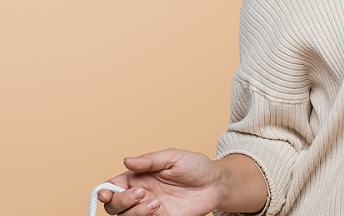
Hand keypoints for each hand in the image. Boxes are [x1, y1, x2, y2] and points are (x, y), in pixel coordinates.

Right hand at [99, 149, 220, 215]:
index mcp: (138, 177)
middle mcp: (140, 195)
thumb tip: (126, 161)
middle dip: (122, 201)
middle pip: (114, 206)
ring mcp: (149, 209)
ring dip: (136, 212)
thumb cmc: (195, 167)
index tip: (105, 193)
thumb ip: (149, 161)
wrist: (215, 184)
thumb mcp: (173, 157)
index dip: (103, 191)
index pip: (111, 187)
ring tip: (156, 202)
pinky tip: (159, 210)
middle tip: (142, 193)